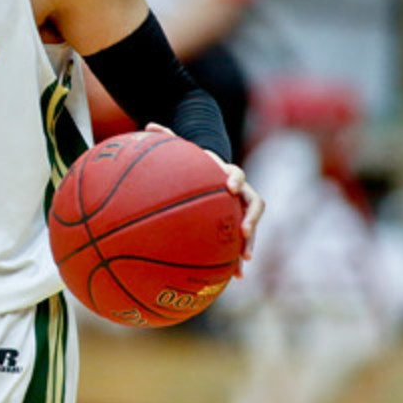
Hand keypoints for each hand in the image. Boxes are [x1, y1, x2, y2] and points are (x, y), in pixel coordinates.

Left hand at [146, 122, 263, 275]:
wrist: (210, 171)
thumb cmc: (193, 163)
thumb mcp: (181, 150)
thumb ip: (167, 138)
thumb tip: (148, 125)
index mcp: (226, 173)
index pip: (236, 173)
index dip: (235, 179)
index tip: (229, 186)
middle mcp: (240, 191)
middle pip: (254, 203)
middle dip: (251, 218)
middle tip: (244, 230)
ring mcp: (241, 209)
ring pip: (252, 225)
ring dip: (251, 242)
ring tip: (246, 260)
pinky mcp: (238, 224)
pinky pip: (241, 242)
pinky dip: (238, 259)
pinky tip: (233, 277)